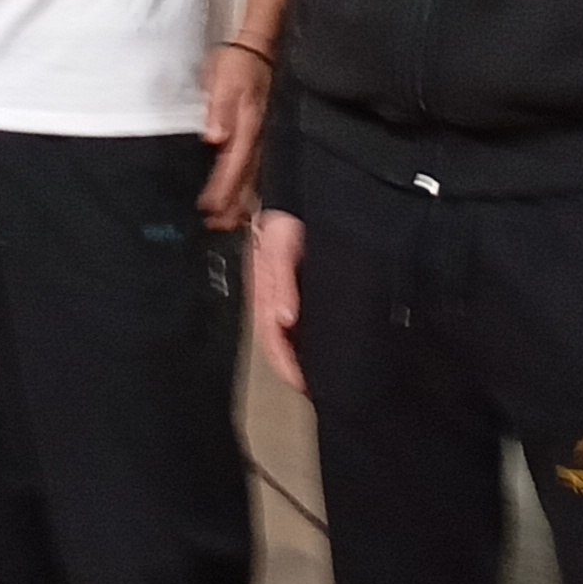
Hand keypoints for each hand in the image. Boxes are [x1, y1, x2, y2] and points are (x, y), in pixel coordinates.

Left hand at [196, 42, 272, 225]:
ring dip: (242, 201)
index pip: (233, 163)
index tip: (208, 207)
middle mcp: (259, 136)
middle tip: (217, 227)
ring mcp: (264, 138)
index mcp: (247, 124)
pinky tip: (243, 202)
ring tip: (229, 223)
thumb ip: (219, 109)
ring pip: (254, 177)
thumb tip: (215, 138)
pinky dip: (250, 188)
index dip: (221, 187)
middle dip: (233, 204)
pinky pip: (258, 169)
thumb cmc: (237, 64)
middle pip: (247, 177)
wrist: (259, 48)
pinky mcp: (263, 137)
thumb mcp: (222, 79)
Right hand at [249, 211, 306, 393]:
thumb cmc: (288, 216)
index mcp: (263, 287)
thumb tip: (284, 320)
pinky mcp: (293, 287)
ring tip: (316, 376)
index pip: (269, 335)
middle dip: (291, 366)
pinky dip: (304, 338)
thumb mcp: (283, 242)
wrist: (298, 195)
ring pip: (285, 332)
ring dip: (298, 355)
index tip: (303, 383)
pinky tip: (319, 346)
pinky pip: (296, 320)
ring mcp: (281, 292)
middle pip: (276, 339)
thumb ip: (280, 280)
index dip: (284, 362)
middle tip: (312, 388)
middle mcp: (270, 293)